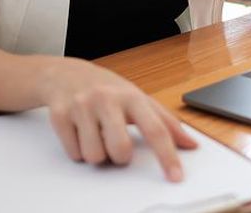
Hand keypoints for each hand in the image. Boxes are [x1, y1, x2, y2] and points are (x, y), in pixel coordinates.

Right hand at [36, 58, 196, 180]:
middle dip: (120, 156)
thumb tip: (191, 144)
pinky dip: (78, 150)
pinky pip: (74, 155)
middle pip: (120, 150)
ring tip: (96, 134)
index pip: (156, 130)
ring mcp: (82, 106)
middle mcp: (107, 99)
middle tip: (117, 142)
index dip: (167, 156)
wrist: (66, 74)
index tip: (176, 176)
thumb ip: (167, 122)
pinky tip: (80, 131)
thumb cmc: (109, 90)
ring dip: (98, 154)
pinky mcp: (60, 116)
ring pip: (95, 157)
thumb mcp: (139, 99)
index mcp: (132, 96)